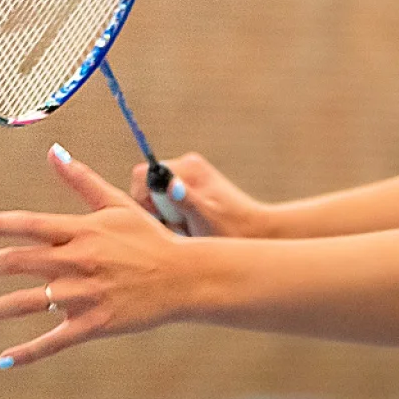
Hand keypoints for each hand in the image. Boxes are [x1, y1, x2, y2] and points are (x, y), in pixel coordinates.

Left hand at [0, 144, 193, 368]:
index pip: (30, 224)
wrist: (185, 277)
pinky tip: (3, 360)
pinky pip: (54, 340)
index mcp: (83, 231)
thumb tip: (54, 151)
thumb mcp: (118, 205)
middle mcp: (79, 261)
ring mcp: (86, 294)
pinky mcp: (95, 324)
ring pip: (26, 303)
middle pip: (17, 262)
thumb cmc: (150, 237)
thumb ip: (82, 180)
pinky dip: (27, 353)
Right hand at [129, 152, 270, 237]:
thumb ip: (186, 200)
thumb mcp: (205, 217)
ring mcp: (188, 179)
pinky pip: (165, 205)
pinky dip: (171, 219)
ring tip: (187, 228)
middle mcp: (187, 167)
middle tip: (179, 225)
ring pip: (154, 199)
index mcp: (189, 167)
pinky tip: (189, 227)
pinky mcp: (189, 191)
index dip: (143, 198)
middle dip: (155, 210)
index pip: (142, 175)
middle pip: (146, 188)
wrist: (255, 231)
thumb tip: (169, 184)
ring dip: (164, 217)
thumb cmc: (232, 228)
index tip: (160, 217)